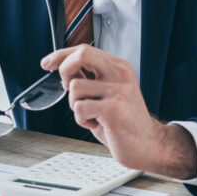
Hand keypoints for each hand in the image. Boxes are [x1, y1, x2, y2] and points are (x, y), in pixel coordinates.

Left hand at [40, 45, 196, 178]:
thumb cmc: (125, 123)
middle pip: (82, 54)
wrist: (149, 145)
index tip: (47, 63)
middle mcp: (120, 74)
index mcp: (119, 67)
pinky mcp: (113, 107)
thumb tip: (63, 68)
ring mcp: (118, 90)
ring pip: (75, 86)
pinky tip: (96, 124)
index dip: (61, 55)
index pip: (85, 50)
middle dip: (65, 68)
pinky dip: (81, 120)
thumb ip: (90, 79)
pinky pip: (79, 108)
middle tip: (66, 86)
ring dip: (75, 105)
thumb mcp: (107, 94)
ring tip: (92, 115)